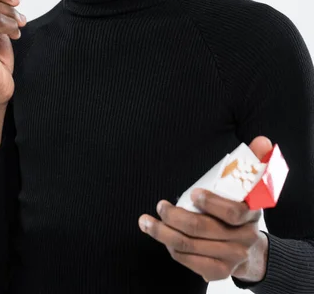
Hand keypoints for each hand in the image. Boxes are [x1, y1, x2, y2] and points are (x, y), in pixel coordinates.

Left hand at [138, 136, 271, 282]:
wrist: (250, 250)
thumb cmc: (241, 208)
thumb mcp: (250, 185)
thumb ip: (256, 161)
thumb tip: (263, 140)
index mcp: (252, 213)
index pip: (233, 211)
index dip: (211, 202)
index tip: (193, 193)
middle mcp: (244, 238)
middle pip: (203, 229)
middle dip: (175, 216)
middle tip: (160, 205)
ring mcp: (231, 258)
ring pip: (190, 246)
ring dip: (163, 233)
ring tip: (147, 221)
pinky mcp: (218, 271)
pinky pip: (189, 261)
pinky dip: (171, 248)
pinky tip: (160, 236)